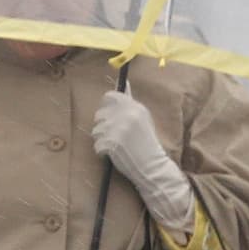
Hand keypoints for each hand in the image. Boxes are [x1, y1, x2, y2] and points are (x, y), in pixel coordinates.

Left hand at [92, 89, 194, 235]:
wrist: (152, 167)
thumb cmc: (146, 143)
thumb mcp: (143, 119)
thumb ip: (130, 103)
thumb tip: (125, 83)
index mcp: (135, 107)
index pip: (109, 97)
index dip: (105, 107)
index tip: (108, 117)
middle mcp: (126, 115)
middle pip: (99, 115)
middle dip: (102, 127)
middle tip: (113, 137)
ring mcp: (118, 129)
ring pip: (96, 131)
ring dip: (102, 140)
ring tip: (116, 147)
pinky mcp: (112, 143)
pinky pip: (97, 145)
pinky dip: (102, 152)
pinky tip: (114, 155)